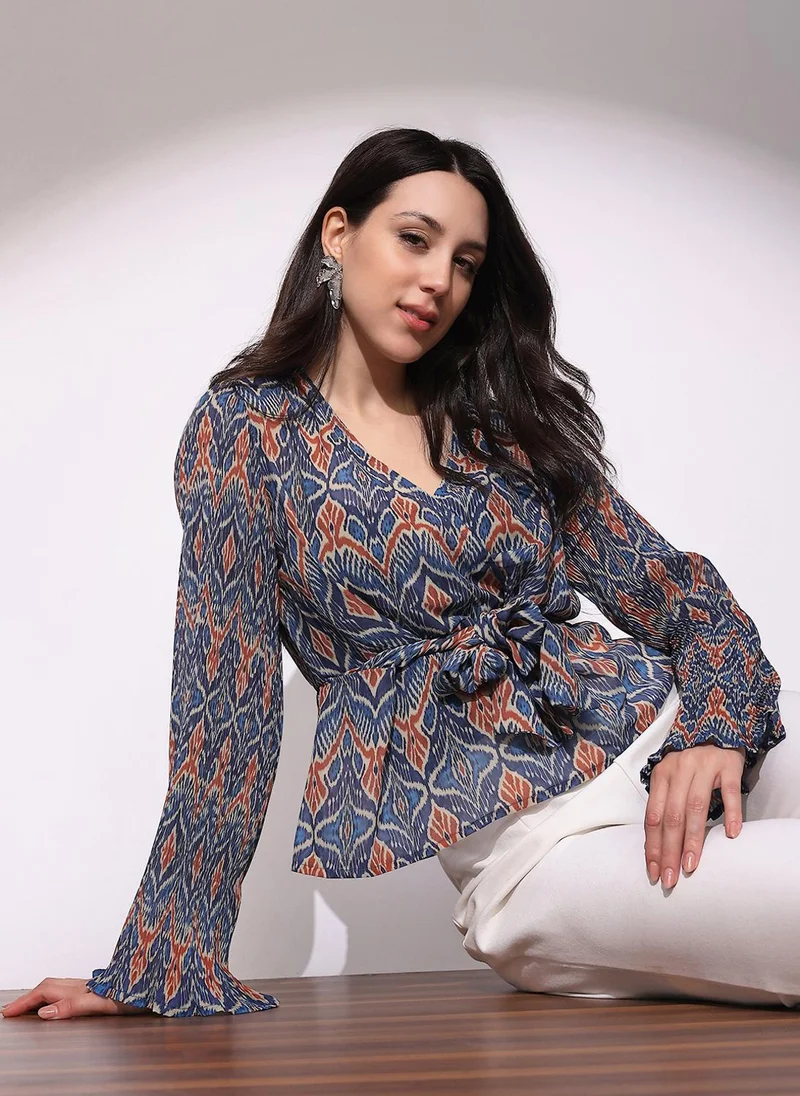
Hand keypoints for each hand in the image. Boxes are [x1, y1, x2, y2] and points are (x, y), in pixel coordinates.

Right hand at [1, 977, 151, 1019]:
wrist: (160, 985)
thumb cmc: (136, 996)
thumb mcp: (104, 1004)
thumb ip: (74, 1006)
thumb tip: (45, 1012)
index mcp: (80, 988)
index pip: (44, 992)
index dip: (25, 1003)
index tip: (6, 1013)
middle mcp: (84, 984)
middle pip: (49, 986)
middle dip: (28, 998)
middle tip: (11, 1010)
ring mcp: (93, 985)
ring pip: (60, 986)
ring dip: (41, 995)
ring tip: (29, 1006)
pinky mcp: (102, 988)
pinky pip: (71, 989)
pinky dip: (57, 995)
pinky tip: (62, 1000)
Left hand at [644, 742, 745, 888]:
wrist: (715, 727)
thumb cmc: (689, 761)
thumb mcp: (671, 777)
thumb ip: (665, 804)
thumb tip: (659, 845)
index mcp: (661, 775)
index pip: (653, 816)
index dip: (652, 845)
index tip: (654, 871)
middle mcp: (679, 770)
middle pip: (671, 816)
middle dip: (669, 850)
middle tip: (670, 878)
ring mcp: (704, 767)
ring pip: (695, 807)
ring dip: (693, 839)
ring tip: (690, 864)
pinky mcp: (728, 766)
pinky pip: (729, 793)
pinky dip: (731, 813)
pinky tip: (731, 834)